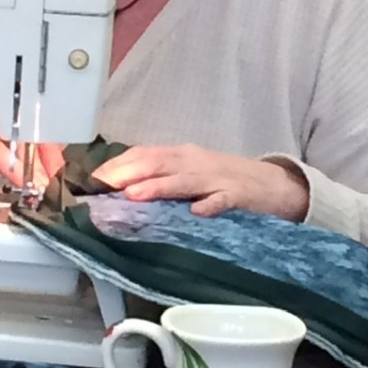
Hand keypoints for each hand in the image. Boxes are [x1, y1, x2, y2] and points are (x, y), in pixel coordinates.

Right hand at [0, 103, 62, 193]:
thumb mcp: (5, 145)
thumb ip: (31, 153)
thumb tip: (56, 167)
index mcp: (5, 112)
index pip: (33, 126)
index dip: (48, 149)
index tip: (56, 169)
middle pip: (16, 134)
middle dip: (32, 160)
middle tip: (43, 181)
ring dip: (12, 170)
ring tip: (24, 186)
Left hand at [91, 144, 309, 220]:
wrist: (274, 185)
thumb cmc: (225, 181)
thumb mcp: (190, 173)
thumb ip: (162, 178)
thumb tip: (121, 190)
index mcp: (182, 156)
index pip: (145, 154)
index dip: (119, 165)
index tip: (93, 179)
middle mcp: (196, 162)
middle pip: (159, 163)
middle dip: (130, 173)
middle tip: (104, 186)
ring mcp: (217, 178)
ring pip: (185, 180)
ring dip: (159, 187)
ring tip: (135, 195)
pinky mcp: (239, 195)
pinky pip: (223, 199)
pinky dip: (210, 204)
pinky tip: (197, 212)